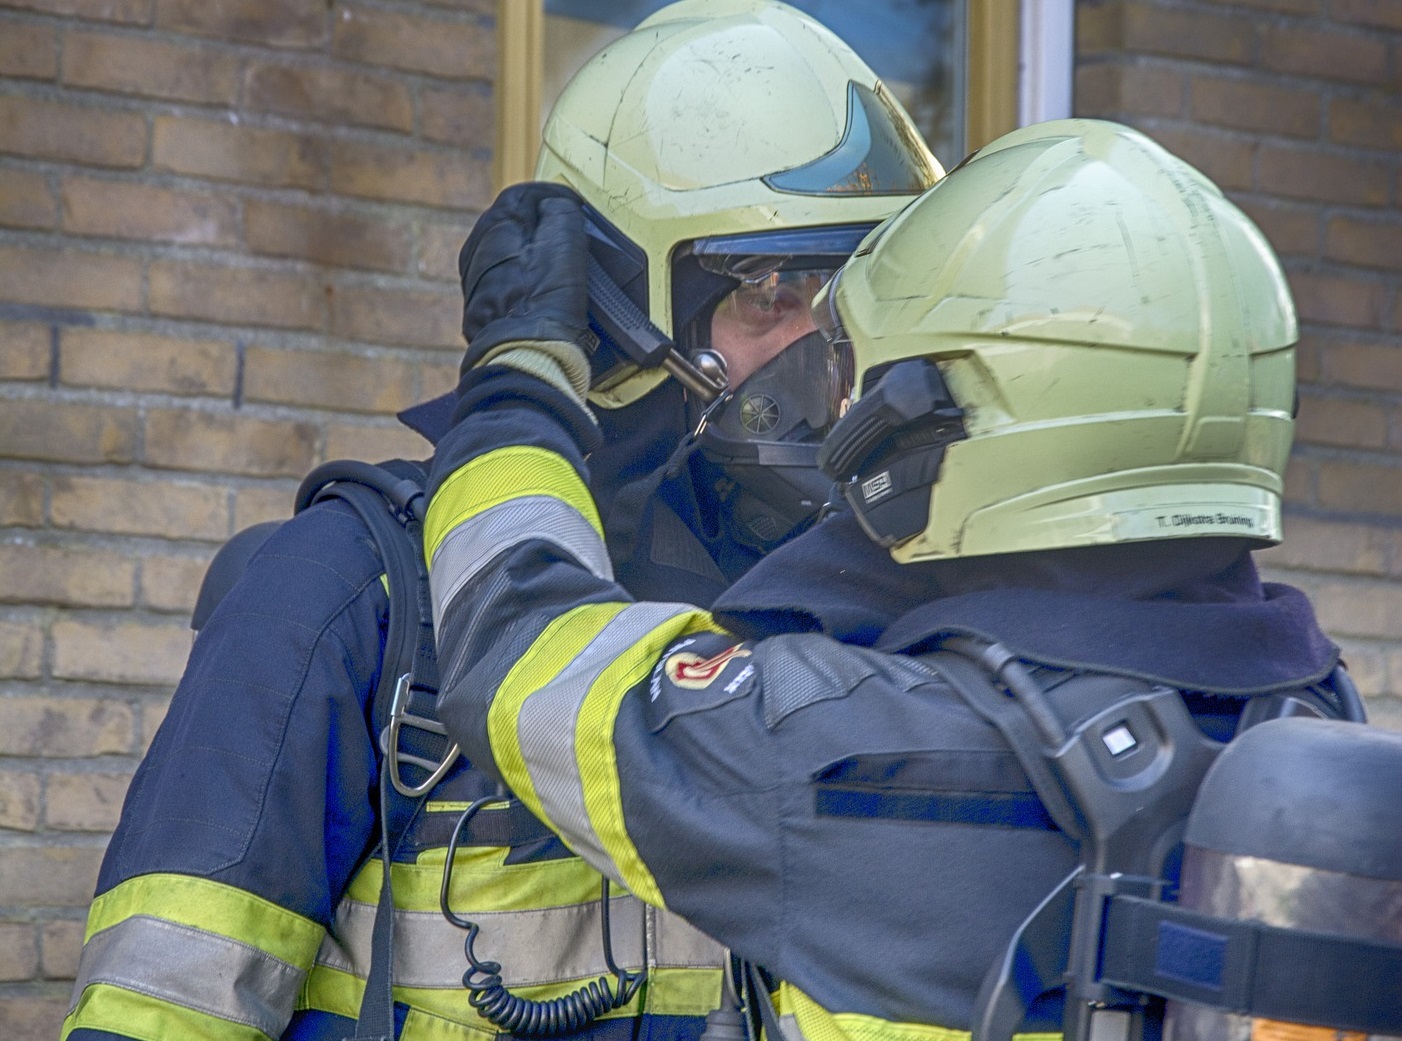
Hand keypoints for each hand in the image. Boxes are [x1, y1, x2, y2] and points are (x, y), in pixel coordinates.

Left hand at [458, 182, 589, 373]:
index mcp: (492, 228)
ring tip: (561, 265)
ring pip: (508, 255)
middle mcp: (476, 252)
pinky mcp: (482, 312)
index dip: (552, 197)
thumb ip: (560, 210)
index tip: (574, 206)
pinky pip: (506, 283)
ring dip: (533, 254)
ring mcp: (476, 283)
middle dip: (541, 225)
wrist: (523, 355)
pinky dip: (526, 280)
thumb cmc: (544, 299)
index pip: (521, 196)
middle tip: (570, 233)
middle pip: (512, 226)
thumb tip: (556, 205)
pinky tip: (544, 292)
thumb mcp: (563, 241)